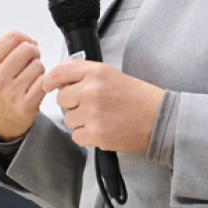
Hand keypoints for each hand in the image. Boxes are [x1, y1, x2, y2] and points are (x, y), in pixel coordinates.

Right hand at [0, 19, 45, 141]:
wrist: (1, 120)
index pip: (14, 36)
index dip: (23, 39)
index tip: (22, 47)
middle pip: (28, 49)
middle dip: (33, 53)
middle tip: (27, 62)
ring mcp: (10, 94)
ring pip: (38, 65)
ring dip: (38, 69)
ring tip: (28, 76)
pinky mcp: (26, 106)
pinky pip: (44, 81)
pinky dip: (43, 82)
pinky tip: (34, 88)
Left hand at [43, 60, 164, 152]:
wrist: (159, 118)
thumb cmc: (136, 97)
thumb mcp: (110, 74)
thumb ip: (84, 74)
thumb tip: (57, 81)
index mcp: (96, 72)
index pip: (60, 71)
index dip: (51, 80)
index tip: (49, 85)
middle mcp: (92, 90)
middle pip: (61, 98)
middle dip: (72, 104)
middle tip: (91, 105)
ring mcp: (93, 112)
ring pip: (68, 119)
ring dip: (80, 121)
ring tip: (101, 118)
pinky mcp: (96, 133)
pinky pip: (76, 136)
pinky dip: (86, 136)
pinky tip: (102, 129)